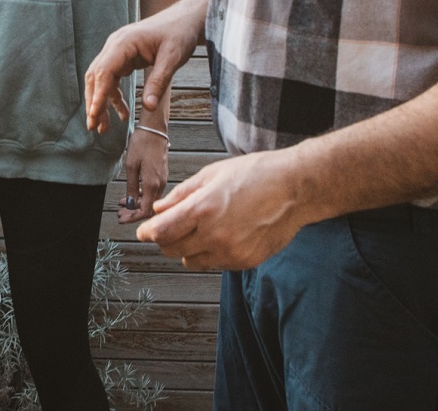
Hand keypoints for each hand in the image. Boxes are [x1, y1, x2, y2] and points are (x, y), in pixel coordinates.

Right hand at [84, 0, 206, 133]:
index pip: (103, 71)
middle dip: (94, 102)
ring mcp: (117, 51)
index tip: (94, 115)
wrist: (184, 19)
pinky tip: (121, 113)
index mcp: (123, 42)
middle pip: (96, 76)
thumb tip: (149, 107)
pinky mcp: (123, 57)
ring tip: (104, 127)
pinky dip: (114, 96)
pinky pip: (112, 79)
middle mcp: (115, 45)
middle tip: (95, 127)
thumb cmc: (179, 33)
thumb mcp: (172, 58)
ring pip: (101, 79)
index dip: (97, 94)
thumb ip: (159, 82)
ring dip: (101, 102)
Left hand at [118, 128, 168, 222]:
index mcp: (152, 184)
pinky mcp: (161, 175)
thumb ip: (131, 187)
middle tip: (119, 215)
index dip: (133, 218)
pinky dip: (141, 196)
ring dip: (136, 204)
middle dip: (133, 213)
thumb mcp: (131, 166)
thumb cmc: (142, 145)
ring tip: (121, 204)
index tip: (122, 219)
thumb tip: (129, 204)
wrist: (154, 130)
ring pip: (150, 200)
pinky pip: (152, 192)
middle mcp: (160, 185)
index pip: (145, 211)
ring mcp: (162, 180)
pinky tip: (131, 194)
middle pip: (149, 208)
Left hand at [137, 147, 319, 271]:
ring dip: (187, 248)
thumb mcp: (213, 173)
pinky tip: (221, 235)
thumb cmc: (256, 174)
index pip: (161, 231)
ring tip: (199, 230)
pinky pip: (214, 264)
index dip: (147, 233)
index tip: (142, 232)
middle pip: (171, 249)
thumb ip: (182, 194)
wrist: (295, 189)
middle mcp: (215, 235)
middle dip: (165, 239)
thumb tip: (159, 210)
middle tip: (169, 228)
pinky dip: (210, 253)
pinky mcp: (245, 262)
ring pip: (191, 260)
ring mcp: (231, 252)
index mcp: (203, 209)